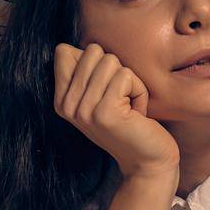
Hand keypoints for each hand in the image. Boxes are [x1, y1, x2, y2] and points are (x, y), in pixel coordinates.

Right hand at [53, 42, 178, 179]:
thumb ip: (89, 73)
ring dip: (131, 83)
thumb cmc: (131, 124)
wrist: (148, 162)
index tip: (106, 90)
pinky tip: (138, 114)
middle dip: (117, 71)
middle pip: (92, 52)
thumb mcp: (102, 97)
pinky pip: (126, 76)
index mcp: (61, 99)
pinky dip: (139, 91)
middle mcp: (66, 105)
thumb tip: (88, 47)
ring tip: (130, 108)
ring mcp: (83, 109)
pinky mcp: (104, 112)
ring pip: (111, 62)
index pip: (63, 51)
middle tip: (122, 100)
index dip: (95, 61)